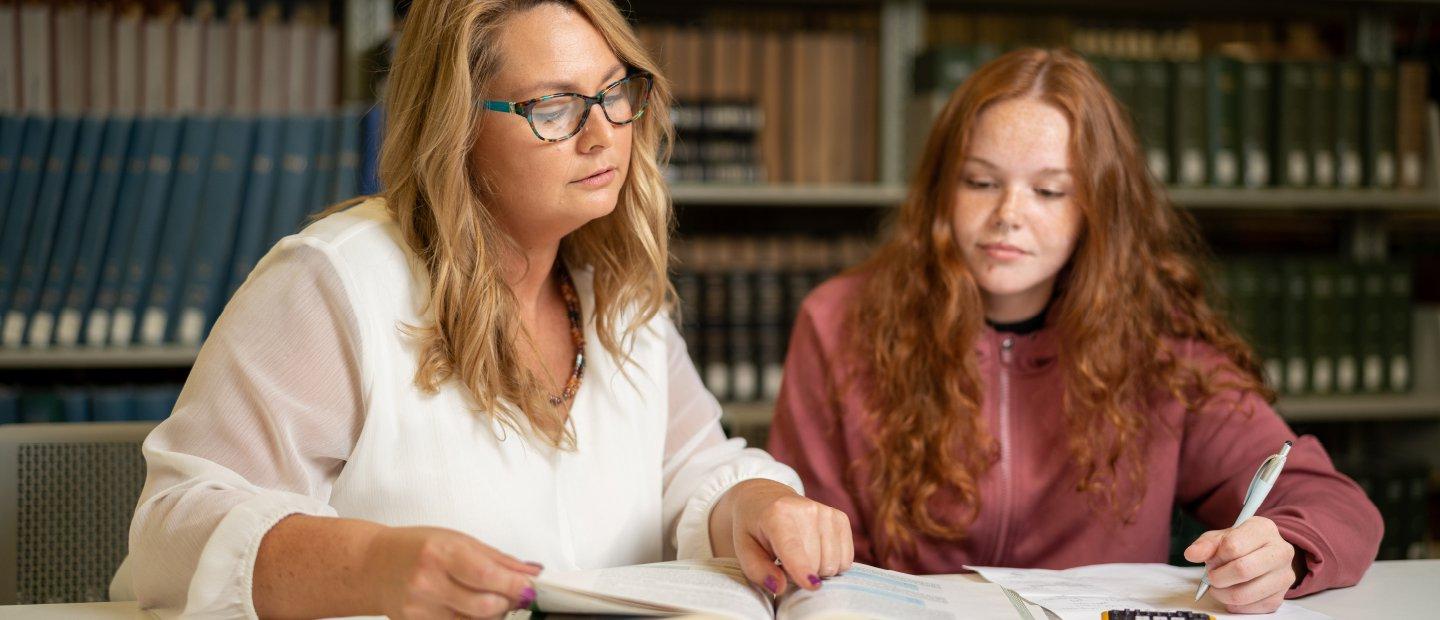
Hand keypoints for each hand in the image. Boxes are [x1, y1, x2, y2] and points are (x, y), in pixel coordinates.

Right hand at [362, 525, 542, 618]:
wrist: (373, 566)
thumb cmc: (416, 548)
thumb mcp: (458, 541)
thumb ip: (498, 559)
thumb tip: (532, 573)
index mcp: (440, 554)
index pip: (486, 576)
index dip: (515, 585)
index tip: (531, 588)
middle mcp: (427, 584)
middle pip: (484, 607)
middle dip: (507, 603)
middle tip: (513, 593)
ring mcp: (419, 610)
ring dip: (491, 615)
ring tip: (487, 598)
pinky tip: (467, 609)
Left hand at [710, 479, 854, 595]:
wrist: (766, 498)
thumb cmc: (753, 530)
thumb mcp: (744, 550)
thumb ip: (758, 571)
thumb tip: (780, 587)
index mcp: (776, 515)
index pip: (792, 546)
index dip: (801, 568)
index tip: (812, 585)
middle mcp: (806, 509)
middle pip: (814, 563)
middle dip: (800, 575)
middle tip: (784, 565)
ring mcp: (826, 512)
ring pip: (832, 564)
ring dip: (817, 570)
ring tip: (800, 557)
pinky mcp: (840, 518)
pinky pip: (845, 560)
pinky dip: (832, 564)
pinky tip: (816, 553)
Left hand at [1183, 516, 1296, 613]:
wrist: (1260, 555)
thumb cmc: (1239, 544)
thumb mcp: (1220, 538)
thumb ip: (1205, 545)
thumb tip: (1192, 554)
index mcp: (1264, 529)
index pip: (1233, 546)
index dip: (1216, 557)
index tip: (1212, 560)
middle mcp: (1281, 551)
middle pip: (1242, 570)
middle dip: (1218, 578)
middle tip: (1212, 578)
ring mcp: (1284, 575)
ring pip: (1246, 593)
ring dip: (1223, 594)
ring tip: (1219, 587)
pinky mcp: (1281, 597)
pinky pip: (1252, 608)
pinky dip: (1235, 605)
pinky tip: (1232, 594)